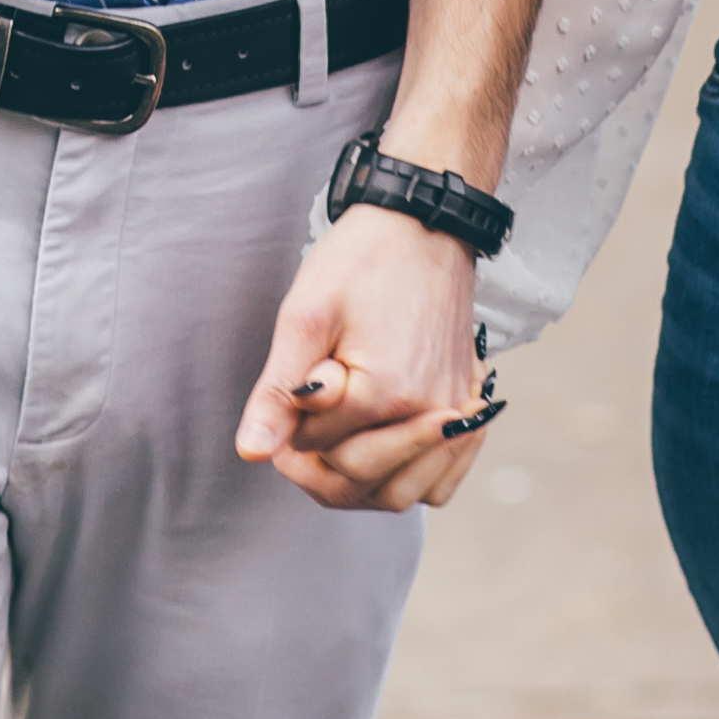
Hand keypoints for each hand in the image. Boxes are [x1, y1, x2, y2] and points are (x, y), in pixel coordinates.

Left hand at [234, 205, 493, 511]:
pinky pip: (440, 481)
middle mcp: (429, 414)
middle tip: (299, 425)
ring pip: (400, 495)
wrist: (423, 223)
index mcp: (383, 393)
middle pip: (359, 484)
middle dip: (317, 466)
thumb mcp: (305, 316)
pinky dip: (409, 480)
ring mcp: (456, 414)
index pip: (316, 450)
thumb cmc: (361, 260)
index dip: (289, 431)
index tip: (287, 395)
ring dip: (360, 485)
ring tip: (335, 443)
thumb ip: (279, 392)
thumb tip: (251, 454)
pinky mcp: (467, 407)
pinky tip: (381, 448)